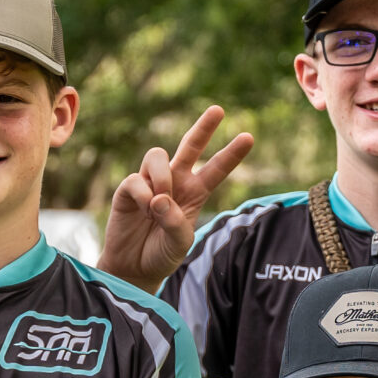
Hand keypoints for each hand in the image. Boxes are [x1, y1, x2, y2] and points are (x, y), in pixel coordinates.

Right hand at [100, 106, 254, 290]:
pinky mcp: (128, 189)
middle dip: (203, 127)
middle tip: (218, 110)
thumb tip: (159, 199)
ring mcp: (151, 182)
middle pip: (190, 146)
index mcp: (195, 193)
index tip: (249, 137)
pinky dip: (142, 195)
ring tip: (159, 201)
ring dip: (162, 176)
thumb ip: (176, 223)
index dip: (231, 154)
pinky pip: (136, 179)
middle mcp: (175, 181)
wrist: (133, 268)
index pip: (216, 169)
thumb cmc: (161, 254)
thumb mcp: (179, 244)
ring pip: (158, 155)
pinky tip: (143, 211)